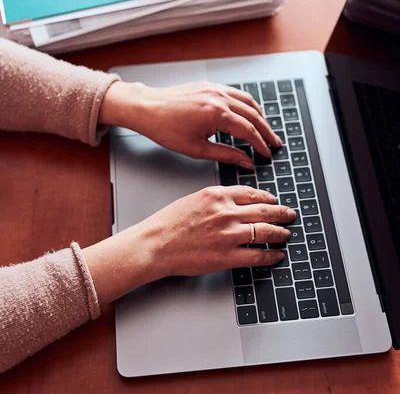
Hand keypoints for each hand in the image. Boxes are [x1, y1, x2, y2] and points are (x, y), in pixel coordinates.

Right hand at [82, 186, 295, 304]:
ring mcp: (228, 234)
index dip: (268, 197)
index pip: (252, 193)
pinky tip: (276, 255)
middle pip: (264, 210)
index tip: (274, 200)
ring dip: (280, 233)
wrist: (156, 244)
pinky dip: (271, 256)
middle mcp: (226, 212)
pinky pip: (257, 255)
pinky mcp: (227, 256)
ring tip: (286, 234)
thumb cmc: (168, 223)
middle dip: (281, 213)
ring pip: (265, 232)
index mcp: (217, 195)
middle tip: (290, 215)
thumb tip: (233, 202)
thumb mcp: (193, 199)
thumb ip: (216, 199)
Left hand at [99, 80, 281, 168]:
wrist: (147, 108)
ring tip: (266, 129)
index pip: (248, 131)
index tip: (266, 154)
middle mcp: (219, 98)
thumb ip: (226, 155)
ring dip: (260, 116)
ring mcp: (215, 89)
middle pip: (254, 115)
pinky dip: (247, 104)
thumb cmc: (166, 129)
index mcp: (217, 114)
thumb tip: (246, 162)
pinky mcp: (210, 85)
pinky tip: (249, 113)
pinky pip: (236, 93)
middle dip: (266, 131)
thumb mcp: (197, 149)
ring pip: (248, 101)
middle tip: (275, 143)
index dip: (260, 144)